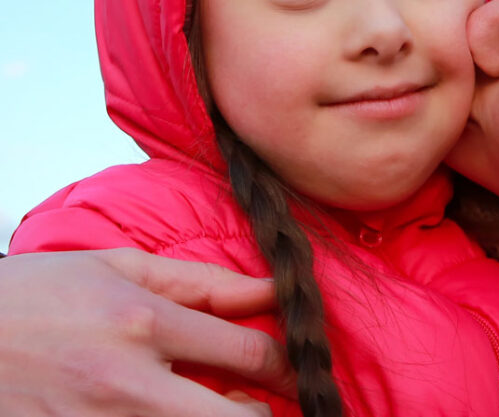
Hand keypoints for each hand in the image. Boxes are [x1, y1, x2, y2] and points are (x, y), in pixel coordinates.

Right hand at [0, 248, 293, 415]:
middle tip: (261, 399)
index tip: (291, 364)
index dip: (284, 363)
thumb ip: (202, 282)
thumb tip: (269, 287)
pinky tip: (167, 412)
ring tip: (215, 403)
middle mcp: (127, 383)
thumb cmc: (35, 293)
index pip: (248, 352)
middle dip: (262, 412)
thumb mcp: (118, 267)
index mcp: (143, 323)